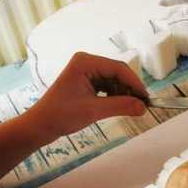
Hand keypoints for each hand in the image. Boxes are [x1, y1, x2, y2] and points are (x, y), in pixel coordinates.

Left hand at [29, 52, 148, 139]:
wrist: (40, 125)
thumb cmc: (61, 115)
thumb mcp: (94, 111)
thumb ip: (120, 106)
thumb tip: (143, 107)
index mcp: (85, 62)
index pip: (118, 69)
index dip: (134, 83)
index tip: (146, 99)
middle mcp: (86, 62)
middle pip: (117, 73)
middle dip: (129, 89)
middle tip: (141, 106)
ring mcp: (85, 71)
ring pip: (113, 80)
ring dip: (122, 94)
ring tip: (130, 108)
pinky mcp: (85, 81)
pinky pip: (106, 86)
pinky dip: (114, 96)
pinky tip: (118, 106)